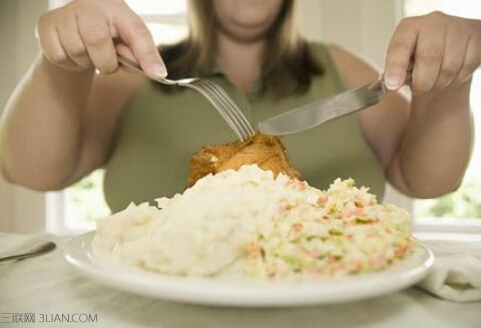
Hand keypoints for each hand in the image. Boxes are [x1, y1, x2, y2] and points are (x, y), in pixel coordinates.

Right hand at [35, 0, 166, 77]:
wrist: (73, 30)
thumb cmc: (107, 36)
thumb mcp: (128, 42)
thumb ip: (141, 56)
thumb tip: (156, 72)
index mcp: (118, 9)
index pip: (136, 31)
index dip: (147, 53)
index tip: (158, 74)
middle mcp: (91, 5)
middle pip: (98, 42)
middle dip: (105, 63)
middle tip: (106, 61)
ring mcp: (66, 13)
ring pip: (76, 52)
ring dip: (86, 63)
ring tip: (88, 53)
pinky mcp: (46, 24)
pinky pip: (58, 56)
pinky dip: (68, 63)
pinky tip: (72, 53)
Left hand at [384, 11, 480, 92]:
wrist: (448, 45)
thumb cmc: (420, 55)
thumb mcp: (402, 59)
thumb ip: (395, 70)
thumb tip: (392, 84)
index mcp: (409, 28)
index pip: (400, 46)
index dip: (396, 67)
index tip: (393, 84)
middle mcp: (433, 23)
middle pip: (429, 58)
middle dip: (422, 83)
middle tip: (418, 88)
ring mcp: (457, 29)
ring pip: (449, 68)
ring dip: (440, 83)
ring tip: (434, 79)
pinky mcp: (476, 39)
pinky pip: (466, 67)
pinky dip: (457, 78)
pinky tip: (450, 73)